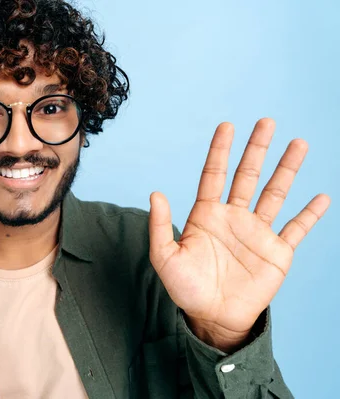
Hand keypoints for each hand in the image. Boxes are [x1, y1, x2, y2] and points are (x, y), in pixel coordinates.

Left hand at [148, 118, 329, 351]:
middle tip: (267, 121)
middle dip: (256, 149)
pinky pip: (297, 229)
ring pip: (274, 193)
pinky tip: (322, 197)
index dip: (220, 151)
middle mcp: (233, 218)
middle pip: (247, 175)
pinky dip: (310, 214)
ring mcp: (257, 233)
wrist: (213, 317)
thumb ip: (159, 226)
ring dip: (286, 169)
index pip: (214, 175)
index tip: (227, 125)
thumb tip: (155, 193)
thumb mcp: (164, 257)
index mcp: (206, 215)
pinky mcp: (277, 252)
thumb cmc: (186, 288)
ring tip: (298, 143)